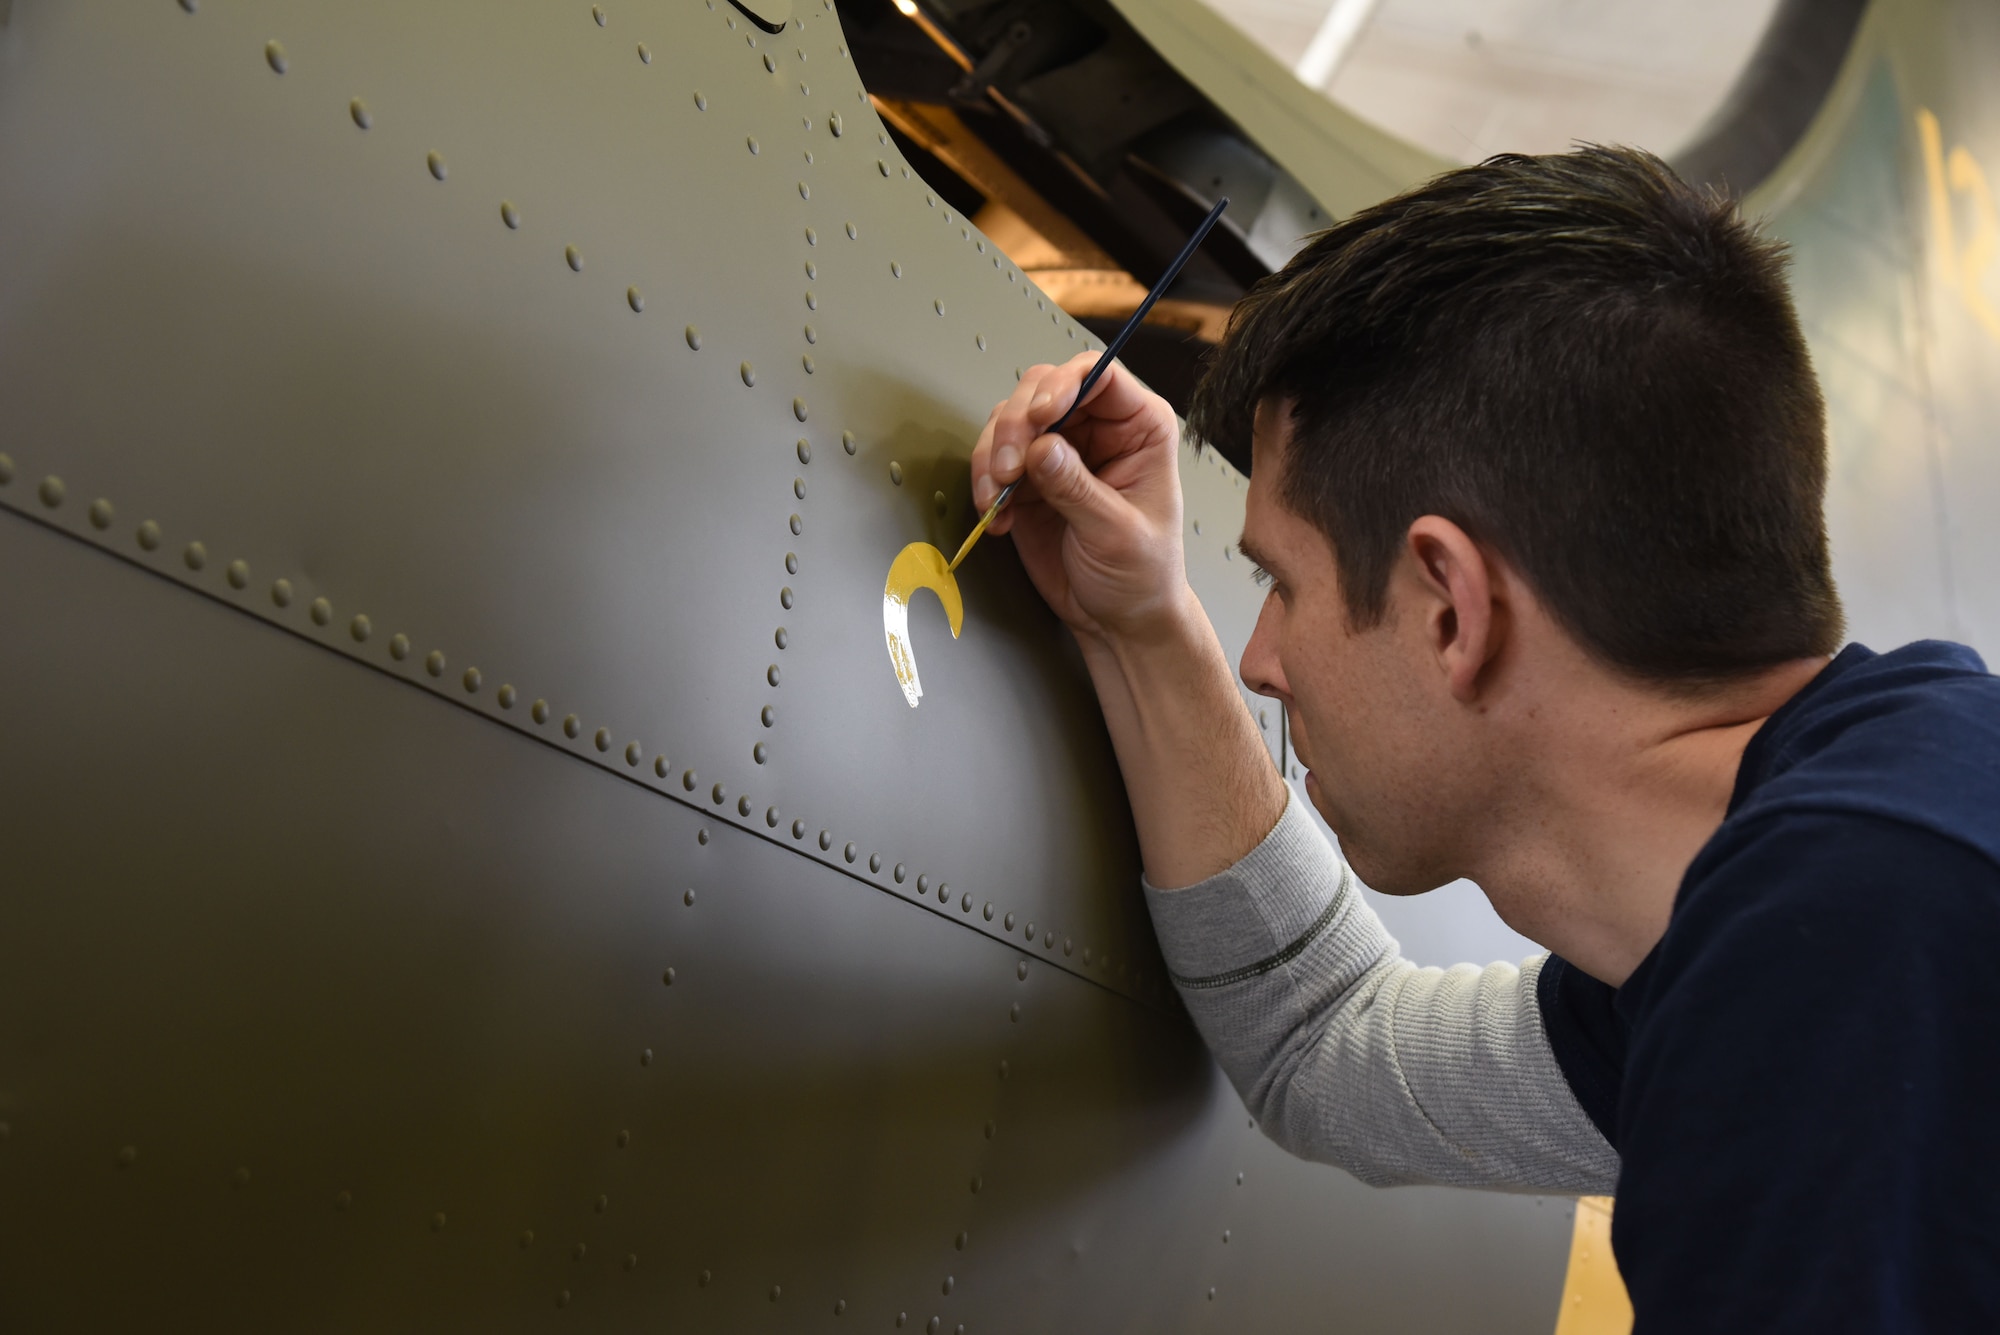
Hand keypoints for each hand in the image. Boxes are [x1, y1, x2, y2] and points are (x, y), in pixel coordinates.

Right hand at [969, 351, 1189, 643]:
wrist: (1119, 620)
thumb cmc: (1142, 574)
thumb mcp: (1115, 532)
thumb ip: (1076, 488)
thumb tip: (1040, 447)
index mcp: (1139, 427)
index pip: (1098, 377)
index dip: (1062, 386)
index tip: (1038, 418)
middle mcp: (1098, 429)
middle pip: (1042, 390)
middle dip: (1015, 425)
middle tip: (1007, 469)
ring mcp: (1060, 452)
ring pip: (1010, 420)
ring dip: (993, 454)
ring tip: (998, 497)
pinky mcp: (1029, 479)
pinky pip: (993, 459)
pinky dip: (985, 482)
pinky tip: (999, 516)